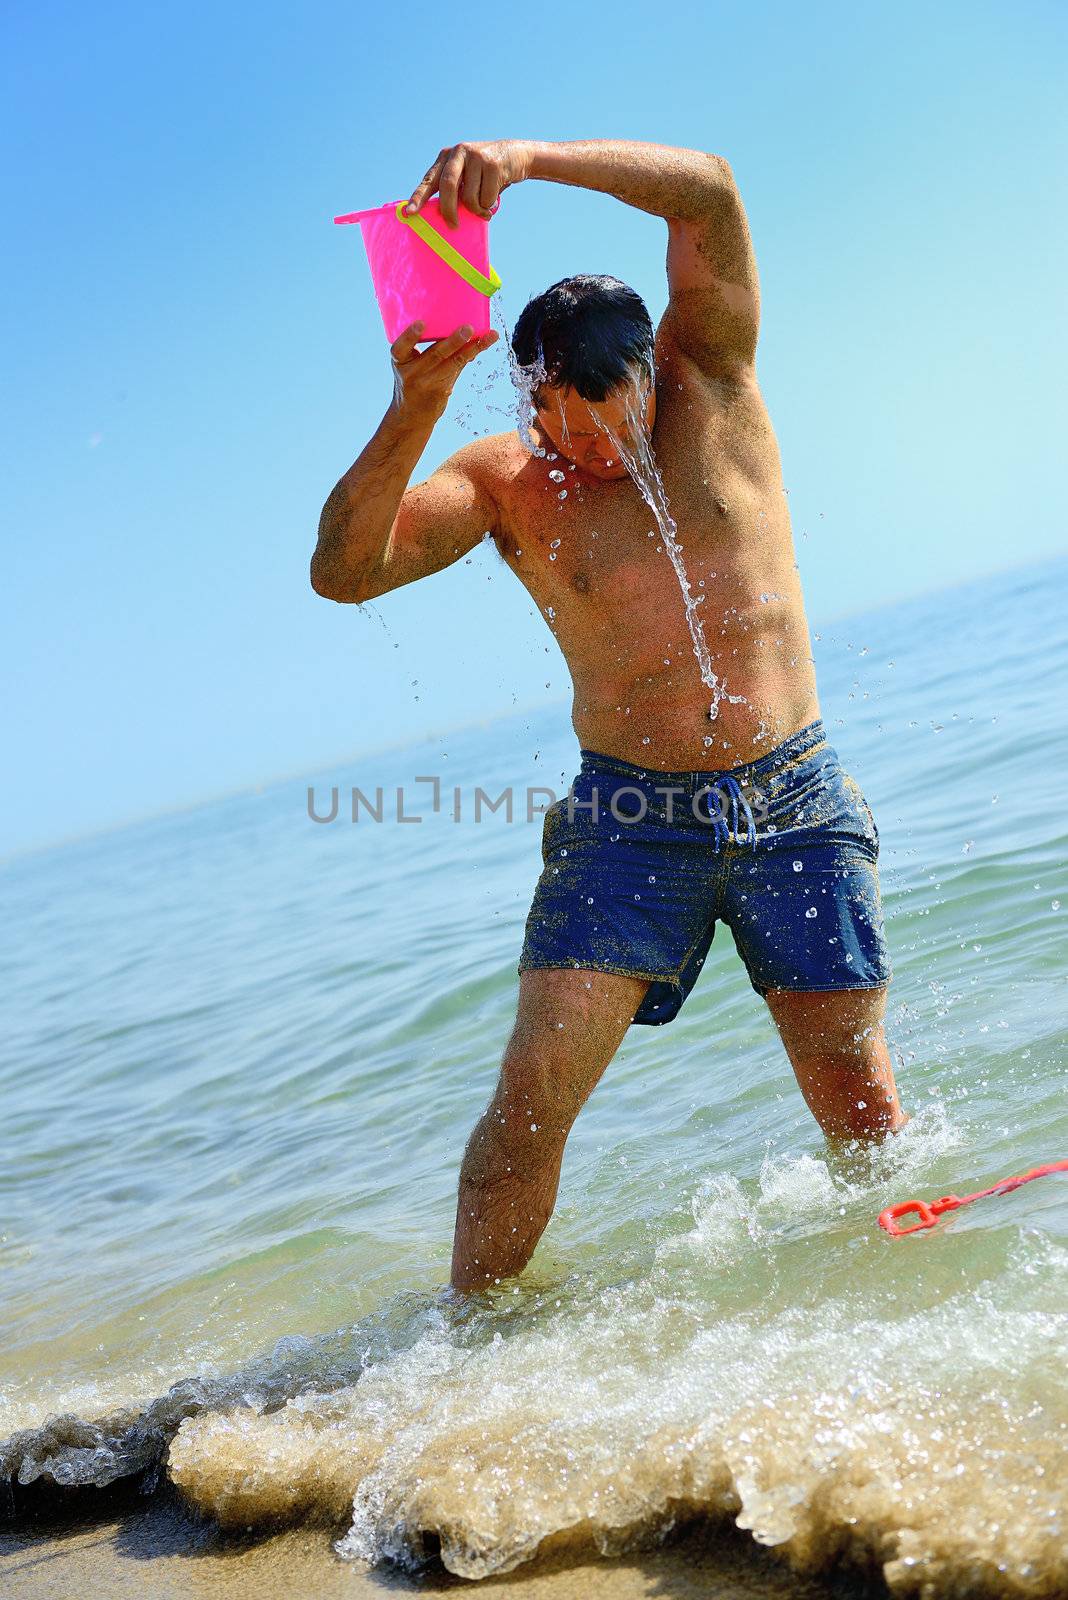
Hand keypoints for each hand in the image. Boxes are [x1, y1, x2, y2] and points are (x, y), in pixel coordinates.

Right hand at [389, 320, 498, 421]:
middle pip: (435, 355)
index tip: (421, 323)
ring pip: (454, 362)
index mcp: (399, 362)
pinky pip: (460, 368)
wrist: (411, 415)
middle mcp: (413, 373)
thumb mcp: (407, 364)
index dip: (410, 336)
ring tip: (489, 336)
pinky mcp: (443, 390)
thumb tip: (452, 321)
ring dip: (473, 348)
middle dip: (453, 341)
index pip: (400, 348)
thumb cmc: (411, 379)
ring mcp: (429, 383)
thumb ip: (422, 347)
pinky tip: (485, 343)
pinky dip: (473, 353)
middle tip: (468, 328)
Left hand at [405, 140, 531, 226]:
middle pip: (448, 186)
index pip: (430, 179)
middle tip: (453, 226)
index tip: (409, 212)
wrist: (516, 155)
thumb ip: (454, 190)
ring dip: (477, 210)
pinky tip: (494, 200)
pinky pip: (486, 198)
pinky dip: (489, 206)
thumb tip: (442, 217)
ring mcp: (476, 156)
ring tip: (484, 209)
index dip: (419, 196)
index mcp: (446, 157)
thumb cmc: (486, 174)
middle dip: (449, 210)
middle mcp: (459, 152)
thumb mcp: (466, 177)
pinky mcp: (492, 164)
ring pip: (469, 197)